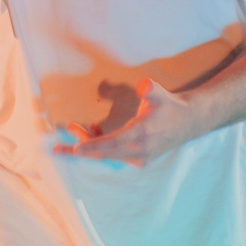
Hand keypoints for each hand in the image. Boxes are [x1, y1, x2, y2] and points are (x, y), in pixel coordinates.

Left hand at [53, 79, 202, 166]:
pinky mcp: (139, 159)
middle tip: (57, 148)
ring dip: (90, 144)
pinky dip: (101, 145)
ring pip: (108, 154)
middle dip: (80, 148)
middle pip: (104, 153)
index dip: (93, 146)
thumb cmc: (170, 106)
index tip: (76, 149)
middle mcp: (139, 151)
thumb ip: (150, 90)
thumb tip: (143, 86)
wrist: (189, 122)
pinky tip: (93, 131)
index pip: (112, 144)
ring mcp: (139, 158)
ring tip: (74, 129)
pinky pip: (115, 154)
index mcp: (141, 135)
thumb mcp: (160, 94)